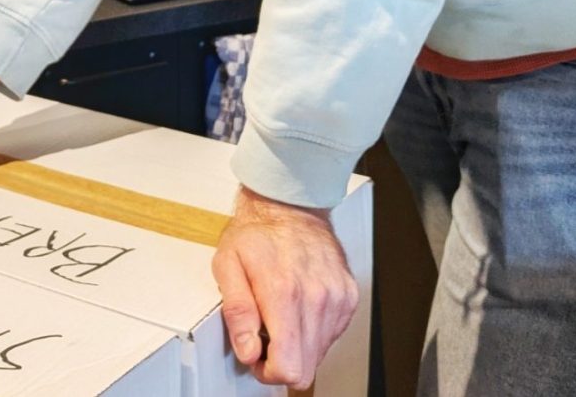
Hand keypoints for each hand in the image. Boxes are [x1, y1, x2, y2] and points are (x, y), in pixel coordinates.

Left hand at [211, 186, 357, 389]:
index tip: (257, 357)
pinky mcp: (348, 296)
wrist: (289, 204)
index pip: (289, 367)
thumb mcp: (228, 265)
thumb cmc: (257, 233)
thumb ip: (237, 312)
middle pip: (306, 368)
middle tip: (264, 336)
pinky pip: (332, 333)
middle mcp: (316, 299)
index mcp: (284, 293)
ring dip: (299, 344)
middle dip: (282, 361)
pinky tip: (299, 306)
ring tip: (280, 315)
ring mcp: (336, 298)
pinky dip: (314, 329)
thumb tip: (247, 350)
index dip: (269, 372)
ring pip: (320, 353)